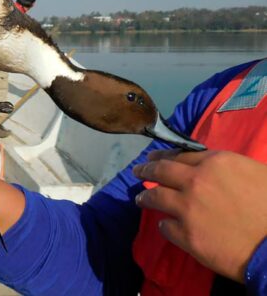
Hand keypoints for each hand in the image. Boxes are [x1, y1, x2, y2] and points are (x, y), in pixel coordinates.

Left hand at [133, 150, 266, 281]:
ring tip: (140, 199)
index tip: (153, 158)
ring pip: (155, 198)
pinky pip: (165, 227)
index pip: (180, 155)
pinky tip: (165, 226)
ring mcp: (187, 209)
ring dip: (145, 197)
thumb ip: (225, 169)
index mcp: (215, 162)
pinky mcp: (186, 235)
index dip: (164, 156)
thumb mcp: (253, 173)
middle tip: (137, 171)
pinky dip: (164, 225)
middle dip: (145, 170)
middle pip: (160, 171)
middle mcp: (195, 182)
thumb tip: (207, 168)